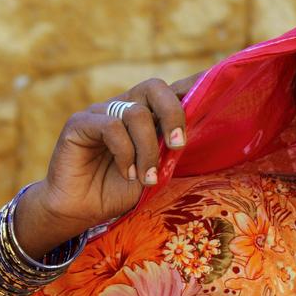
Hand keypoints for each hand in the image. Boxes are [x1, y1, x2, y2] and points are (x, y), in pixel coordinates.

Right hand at [15, 73, 202, 256]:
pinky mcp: (79, 122)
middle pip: (155, 87)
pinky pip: (112, 127)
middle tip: (177, 146)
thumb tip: (192, 136)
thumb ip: (169, 150)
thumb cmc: (120, 190)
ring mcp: (101, 111)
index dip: (193, 84)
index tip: (216, 86)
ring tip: (146, 178)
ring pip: (136, 114)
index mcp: (146, 114)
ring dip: (147, 150)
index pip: (171, 90)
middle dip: (173, 114)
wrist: (82, 211)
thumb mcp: (155, 171)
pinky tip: (127, 173)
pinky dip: (125, 153)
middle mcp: (124, 106)